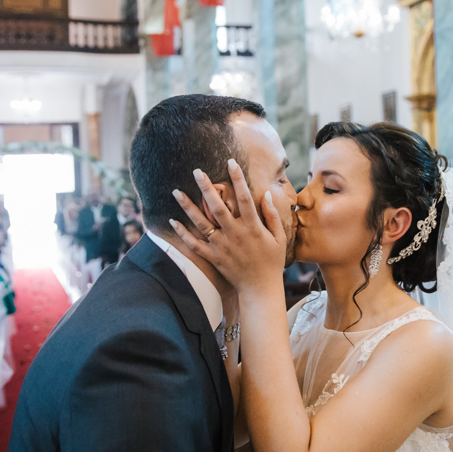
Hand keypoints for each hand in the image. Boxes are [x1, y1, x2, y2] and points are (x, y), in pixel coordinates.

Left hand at [170, 159, 286, 292]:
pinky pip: (195, 244)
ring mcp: (222, 246)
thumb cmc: (271, 262)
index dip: (238, 179)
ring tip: (176, 191)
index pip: (244, 198)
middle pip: (217, 207)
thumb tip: (266, 195)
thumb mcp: (279, 238)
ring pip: (202, 223)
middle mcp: (235, 234)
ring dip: (188, 207)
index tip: (230, 162)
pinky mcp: (213, 257)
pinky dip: (183, 233)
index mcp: (252, 227)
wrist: (260, 289)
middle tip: (196, 171)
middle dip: (206, 188)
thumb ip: (272, 216)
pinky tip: (173, 220)